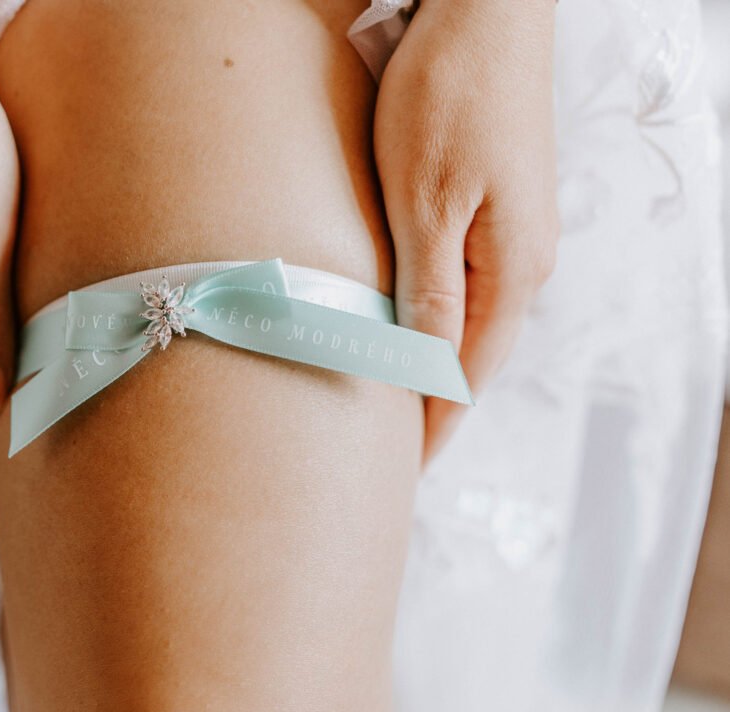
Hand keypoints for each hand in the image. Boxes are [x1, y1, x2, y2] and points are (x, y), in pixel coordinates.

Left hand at [373, 0, 559, 464]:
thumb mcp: (427, 202)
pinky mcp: (492, 206)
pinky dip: (429, 318)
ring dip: (426, 363)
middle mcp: (521, 261)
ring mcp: (511, 233)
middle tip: (379, 454)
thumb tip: (432, 377)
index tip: (394, 475)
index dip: (430, 428)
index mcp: (511, 272)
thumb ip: (430, 294)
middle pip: (470, 356)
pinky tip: (403, 328)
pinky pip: (459, 283)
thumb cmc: (449, 95)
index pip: (465, 377)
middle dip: (427, 405)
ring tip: (385, 406)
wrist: (485, 10)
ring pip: (464, 321)